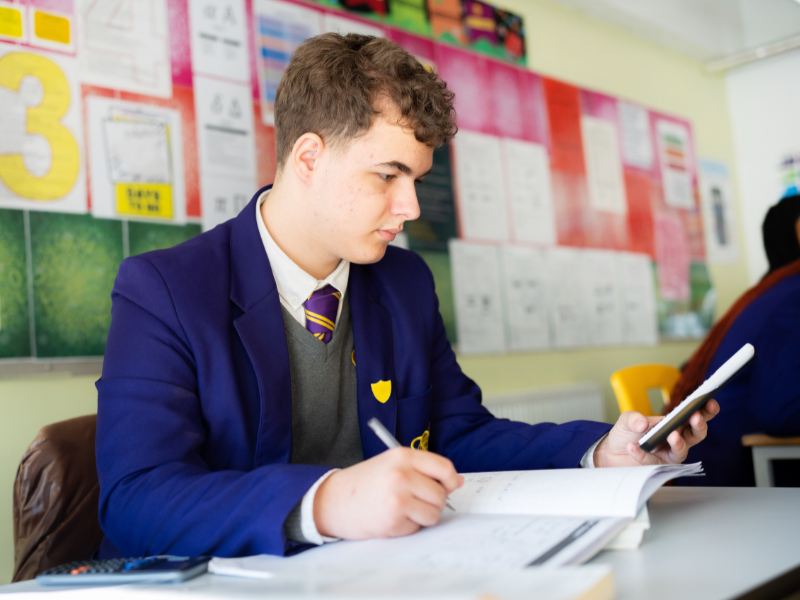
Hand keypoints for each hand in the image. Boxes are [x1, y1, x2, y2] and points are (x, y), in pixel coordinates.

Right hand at [313, 447, 463, 539]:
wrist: (335, 500)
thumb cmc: (366, 482)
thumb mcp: (394, 465)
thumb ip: (424, 471)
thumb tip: (457, 481)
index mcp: (403, 456)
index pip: (444, 467)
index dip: (449, 480)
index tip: (446, 486)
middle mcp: (401, 474)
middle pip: (440, 494)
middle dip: (433, 502)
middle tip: (414, 500)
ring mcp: (397, 498)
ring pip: (433, 513)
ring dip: (422, 516)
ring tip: (403, 509)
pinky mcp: (393, 520)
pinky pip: (417, 527)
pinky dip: (408, 526)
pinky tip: (391, 517)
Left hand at [593, 400, 719, 467]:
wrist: (612, 451)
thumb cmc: (626, 433)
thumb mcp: (627, 419)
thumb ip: (634, 418)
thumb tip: (644, 424)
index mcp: (674, 424)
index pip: (695, 416)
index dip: (706, 410)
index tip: (709, 401)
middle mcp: (676, 439)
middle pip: (696, 435)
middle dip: (699, 426)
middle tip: (695, 417)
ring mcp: (668, 455)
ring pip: (682, 452)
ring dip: (678, 443)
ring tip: (671, 435)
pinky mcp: (657, 467)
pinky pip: (654, 462)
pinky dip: (643, 455)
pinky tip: (633, 447)